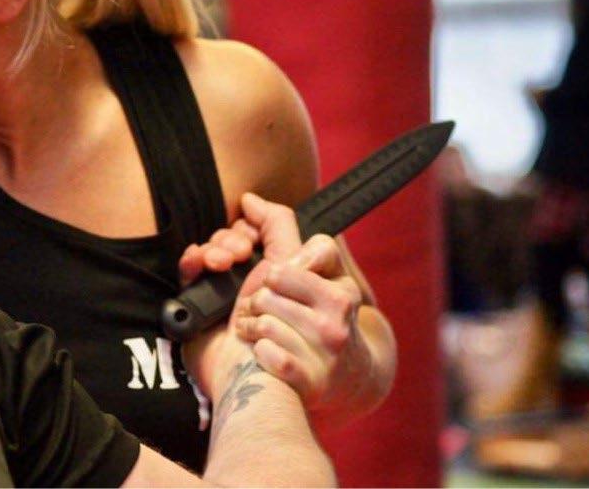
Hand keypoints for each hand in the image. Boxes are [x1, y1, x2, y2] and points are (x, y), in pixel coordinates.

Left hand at [182, 193, 373, 417]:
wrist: (333, 387)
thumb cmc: (308, 322)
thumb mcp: (304, 276)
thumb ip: (278, 232)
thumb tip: (248, 200)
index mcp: (340, 288)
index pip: (311, 250)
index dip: (279, 267)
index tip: (274, 281)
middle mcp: (340, 317)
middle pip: (270, 284)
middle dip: (254, 297)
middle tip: (257, 310)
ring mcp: (328, 351)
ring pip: (264, 319)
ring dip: (249, 327)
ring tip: (255, 332)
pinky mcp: (312, 381)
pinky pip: (267, 353)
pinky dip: (258, 354)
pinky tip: (262, 356)